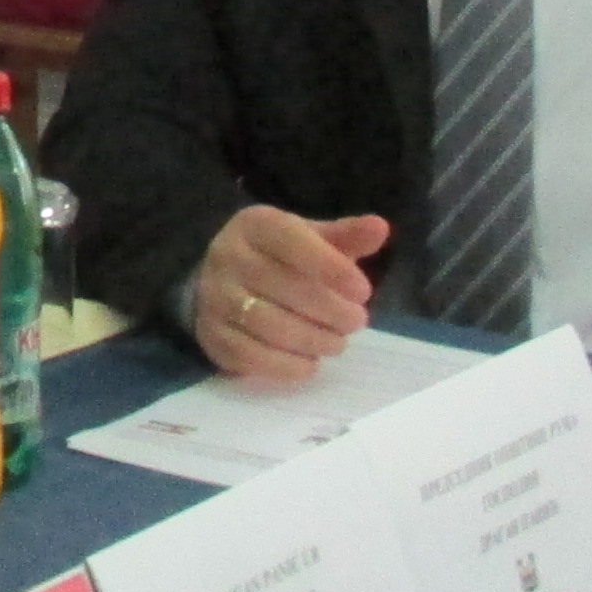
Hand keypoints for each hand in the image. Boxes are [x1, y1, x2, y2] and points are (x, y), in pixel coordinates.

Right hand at [194, 206, 389, 380]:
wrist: (217, 280)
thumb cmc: (276, 258)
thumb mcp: (309, 239)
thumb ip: (345, 236)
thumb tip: (380, 228)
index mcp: (255, 226)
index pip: (292, 242)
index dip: (332, 268)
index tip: (363, 291)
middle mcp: (227, 257)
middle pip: (283, 286)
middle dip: (330, 309)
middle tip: (356, 322)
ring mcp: (214, 297)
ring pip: (268, 324)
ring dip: (313, 340)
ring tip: (337, 343)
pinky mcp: (211, 334)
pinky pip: (250, 355)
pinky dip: (286, 365)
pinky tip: (310, 364)